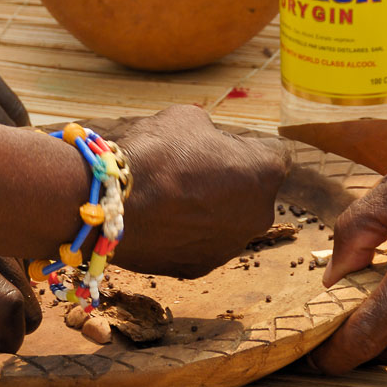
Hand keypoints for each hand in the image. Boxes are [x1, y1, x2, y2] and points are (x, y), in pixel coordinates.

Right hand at [112, 105, 290, 278]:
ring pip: (227, 222)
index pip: (273, 152)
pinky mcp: (202, 268)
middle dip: (230, 181)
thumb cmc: (155, 153)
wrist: (114, 206)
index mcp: (266, 172)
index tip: (220, 145)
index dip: (244, 145)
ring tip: (171, 199)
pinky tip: (161, 221)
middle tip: (192, 172)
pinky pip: (201, 244)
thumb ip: (211, 134)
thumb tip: (207, 145)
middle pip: (252, 192)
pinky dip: (187, 234)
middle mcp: (260, 215)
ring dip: (209, 210)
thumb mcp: (188, 119)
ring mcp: (231, 246)